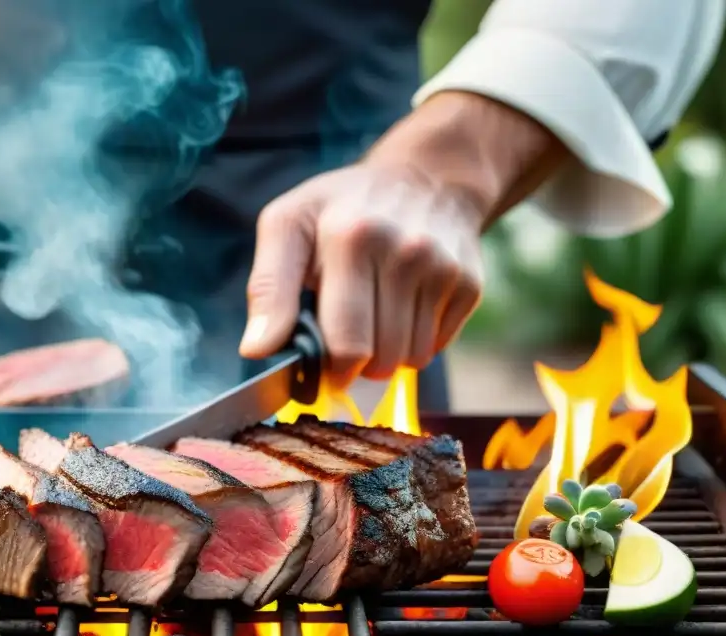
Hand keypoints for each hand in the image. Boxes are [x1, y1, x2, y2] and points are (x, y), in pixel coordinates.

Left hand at [238, 92, 566, 388]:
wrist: (427, 176)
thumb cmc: (342, 207)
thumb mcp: (289, 225)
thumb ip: (268, 288)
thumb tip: (256, 349)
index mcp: (350, 237)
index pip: (347, 343)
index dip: (330, 370)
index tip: (320, 366)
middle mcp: (403, 250)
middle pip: (379, 360)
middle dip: (355, 364)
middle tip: (344, 338)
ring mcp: (442, 268)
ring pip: (409, 361)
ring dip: (386, 355)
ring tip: (373, 315)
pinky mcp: (470, 284)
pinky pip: (435, 348)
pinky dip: (415, 341)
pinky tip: (403, 307)